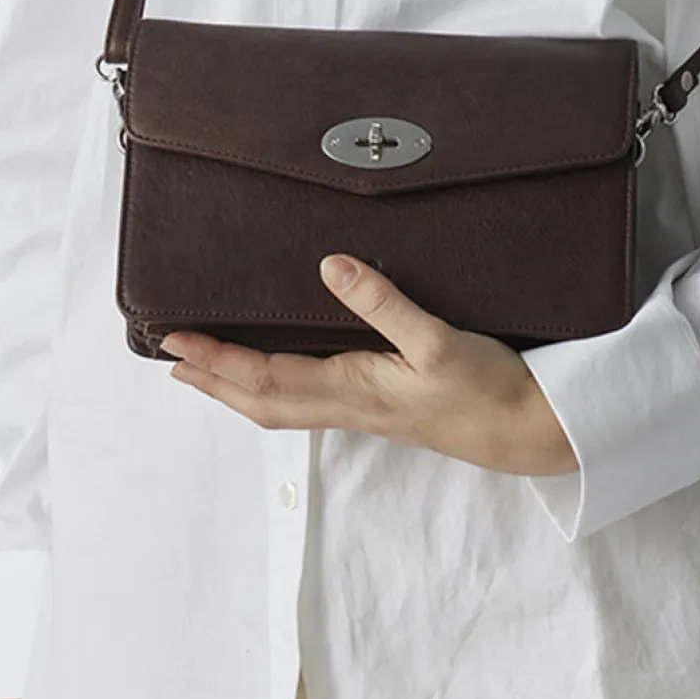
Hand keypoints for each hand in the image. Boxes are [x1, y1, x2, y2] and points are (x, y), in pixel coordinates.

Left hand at [158, 254, 579, 478]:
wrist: (528, 433)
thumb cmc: (488, 390)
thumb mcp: (438, 340)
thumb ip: (384, 303)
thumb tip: (331, 265)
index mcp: (355, 388)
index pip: (266, 376)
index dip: (216, 360)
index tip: (174, 340)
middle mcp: (350, 406)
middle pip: (262, 401)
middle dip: (213, 382)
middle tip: (171, 360)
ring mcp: (365, 412)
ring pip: (282, 407)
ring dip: (238, 390)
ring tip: (207, 370)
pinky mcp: (382, 410)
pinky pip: (309, 404)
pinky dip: (276, 391)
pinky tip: (279, 377)